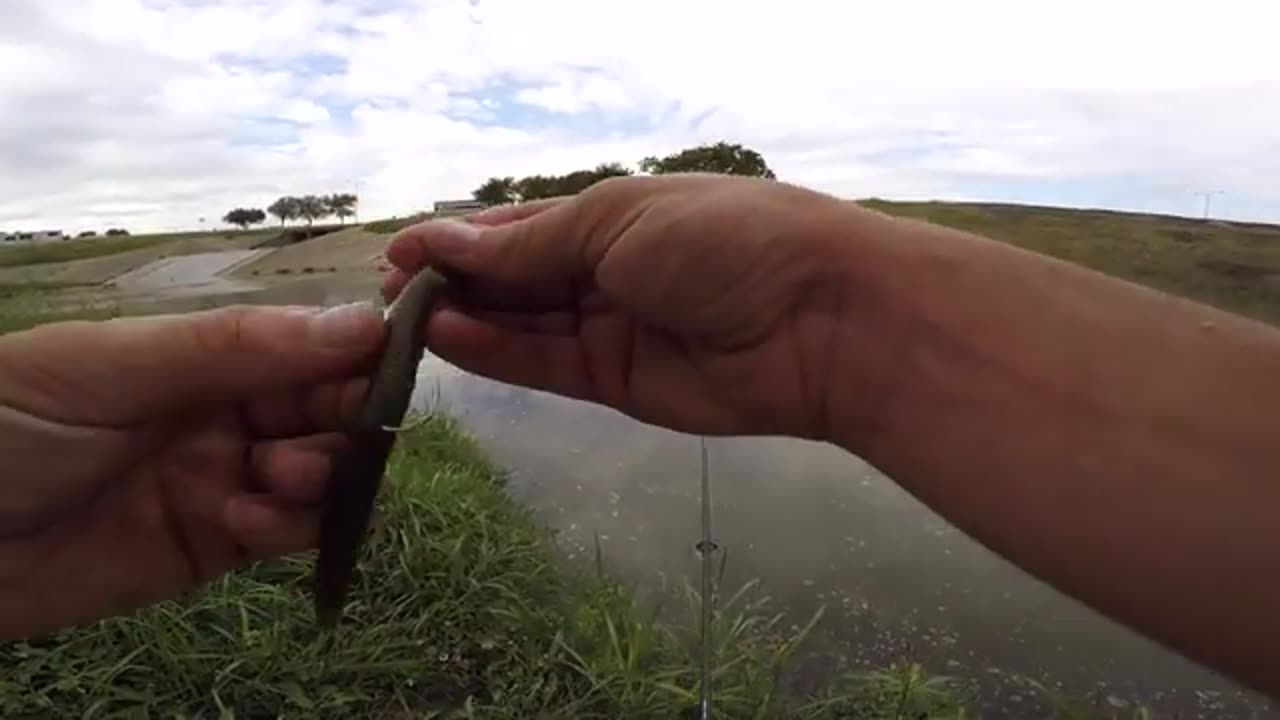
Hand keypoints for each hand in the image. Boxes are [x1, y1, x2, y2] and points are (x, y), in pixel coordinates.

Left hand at [0, 303, 384, 637]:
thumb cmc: (8, 423)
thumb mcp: (111, 367)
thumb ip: (234, 347)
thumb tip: (364, 321)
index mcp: (207, 354)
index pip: (308, 344)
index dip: (356, 351)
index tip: (390, 362)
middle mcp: (230, 412)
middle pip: (330, 409)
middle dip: (348, 418)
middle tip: (337, 431)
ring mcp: (228, 479)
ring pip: (324, 473)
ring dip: (323, 473)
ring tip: (276, 478)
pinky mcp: (218, 546)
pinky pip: (288, 532)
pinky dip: (291, 526)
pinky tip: (247, 521)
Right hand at [384, 173, 871, 439]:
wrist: (822, 320)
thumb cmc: (723, 239)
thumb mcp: (619, 220)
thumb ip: (532, 244)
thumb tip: (448, 242)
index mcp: (614, 214)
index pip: (520, 228)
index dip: (459, 239)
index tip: (399, 252)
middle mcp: (607, 270)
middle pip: (515, 279)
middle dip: (454, 283)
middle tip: (387, 295)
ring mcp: (611, 328)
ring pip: (522, 324)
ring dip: (464, 320)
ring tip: (404, 319)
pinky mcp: (616, 383)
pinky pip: (544, 365)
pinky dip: (496, 354)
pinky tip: (446, 340)